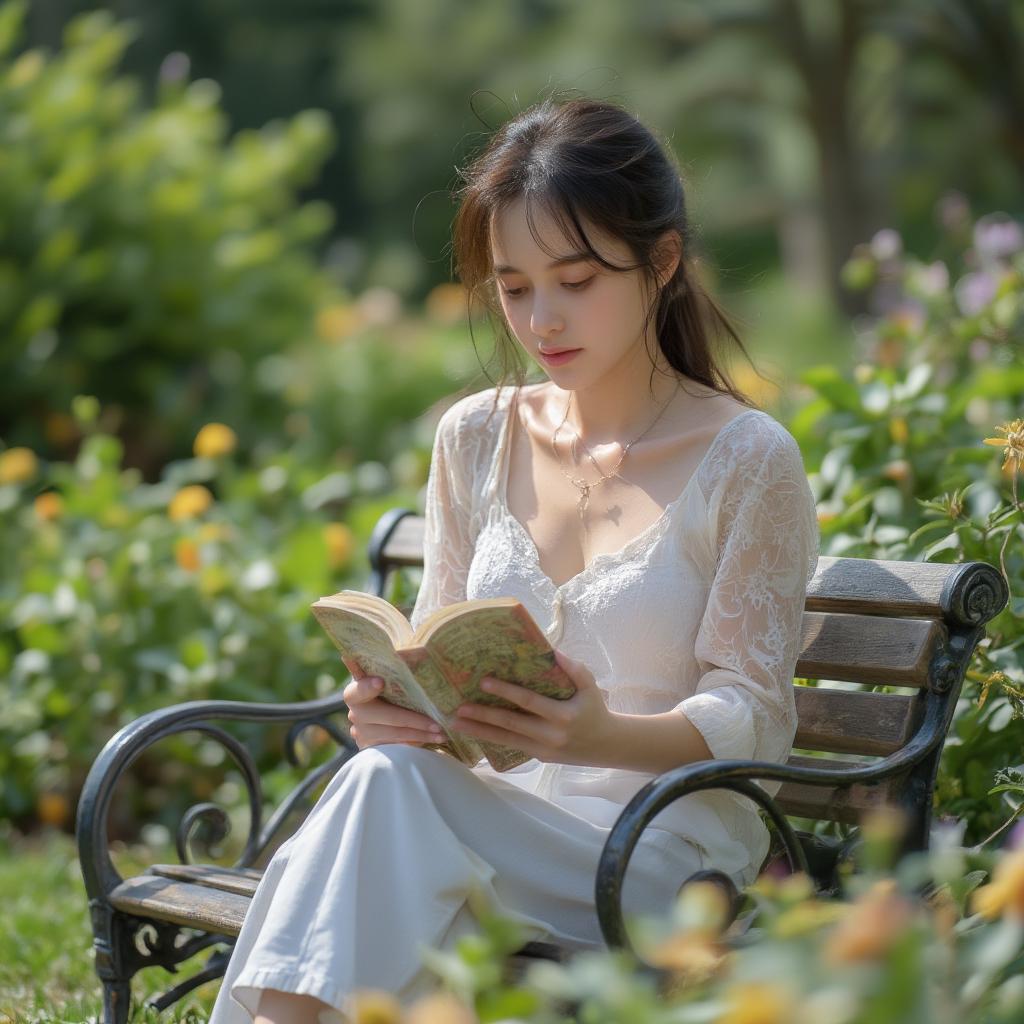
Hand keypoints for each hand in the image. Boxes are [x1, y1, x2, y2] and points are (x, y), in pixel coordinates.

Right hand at [341, 656, 444, 750]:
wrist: (390, 709)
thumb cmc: (395, 685)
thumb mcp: (395, 675)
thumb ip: (397, 666)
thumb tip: (403, 653)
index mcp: (356, 690)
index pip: (357, 689)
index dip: (367, 686)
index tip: (381, 682)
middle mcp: (355, 712)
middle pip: (382, 716)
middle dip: (413, 720)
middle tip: (436, 722)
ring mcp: (361, 732)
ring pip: (392, 734)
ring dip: (419, 734)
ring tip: (441, 733)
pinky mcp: (370, 747)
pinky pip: (394, 747)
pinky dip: (415, 743)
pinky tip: (432, 740)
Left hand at [451, 649, 613, 765]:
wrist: (606, 746)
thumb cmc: (595, 710)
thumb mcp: (590, 686)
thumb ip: (573, 668)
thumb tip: (551, 651)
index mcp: (562, 715)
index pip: (528, 702)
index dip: (506, 691)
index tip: (484, 682)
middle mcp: (550, 735)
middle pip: (510, 724)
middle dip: (483, 716)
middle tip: (459, 708)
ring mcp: (542, 749)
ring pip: (505, 740)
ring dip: (479, 731)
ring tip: (456, 724)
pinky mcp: (538, 757)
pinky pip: (511, 746)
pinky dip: (491, 740)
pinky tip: (473, 732)